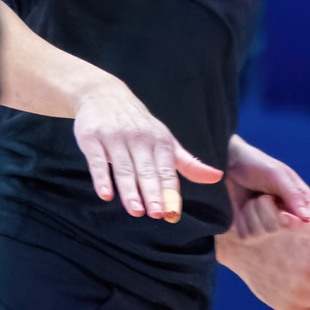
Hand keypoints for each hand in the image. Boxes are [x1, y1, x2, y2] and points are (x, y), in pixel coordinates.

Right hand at [72, 82, 222, 220]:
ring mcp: (115, 138)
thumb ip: (188, 163)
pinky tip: (105, 195)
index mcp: (160, 142)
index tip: (173, 214)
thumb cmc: (140, 126)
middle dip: (153, 193)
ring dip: (130, 190)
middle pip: (147, 171)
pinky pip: (96, 161)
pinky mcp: (92, 138)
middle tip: (157, 214)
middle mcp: (140, 139)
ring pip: (125, 168)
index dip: (170, 192)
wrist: (104, 95)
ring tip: (136, 211)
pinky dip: (101, 178)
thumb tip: (217, 177)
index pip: (167, 171)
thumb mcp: (166, 141)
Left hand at [223, 134, 309, 233]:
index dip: (302, 227)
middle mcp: (286, 217)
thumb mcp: (278, 174)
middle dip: (269, 210)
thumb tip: (307, 218)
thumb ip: (293, 195)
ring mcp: (266, 225)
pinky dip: (242, 217)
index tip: (283, 217)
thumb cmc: (257, 165)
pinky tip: (243, 206)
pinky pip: (246, 234)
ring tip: (254, 197)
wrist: (228, 164)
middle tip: (264, 195)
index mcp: (301, 204)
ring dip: (253, 210)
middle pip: (283, 229)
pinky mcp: (248, 230)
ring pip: (262, 231)